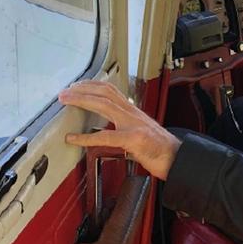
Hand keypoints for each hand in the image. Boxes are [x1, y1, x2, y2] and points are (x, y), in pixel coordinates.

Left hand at [58, 81, 180, 180]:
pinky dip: (86, 137)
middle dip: (83, 88)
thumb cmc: (160, 149)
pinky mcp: (134, 139)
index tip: (76, 85)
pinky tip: (74, 139)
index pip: (111, 90)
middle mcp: (133, 113)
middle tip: (64, 92)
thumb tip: (110, 129)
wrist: (178, 158)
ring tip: (66, 101)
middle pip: (105, 91)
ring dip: (83, 100)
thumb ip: (126, 126)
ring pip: (105, 104)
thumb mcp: (141, 131)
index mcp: (133, 112)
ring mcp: (134, 124)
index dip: (92, 85)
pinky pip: (106, 136)